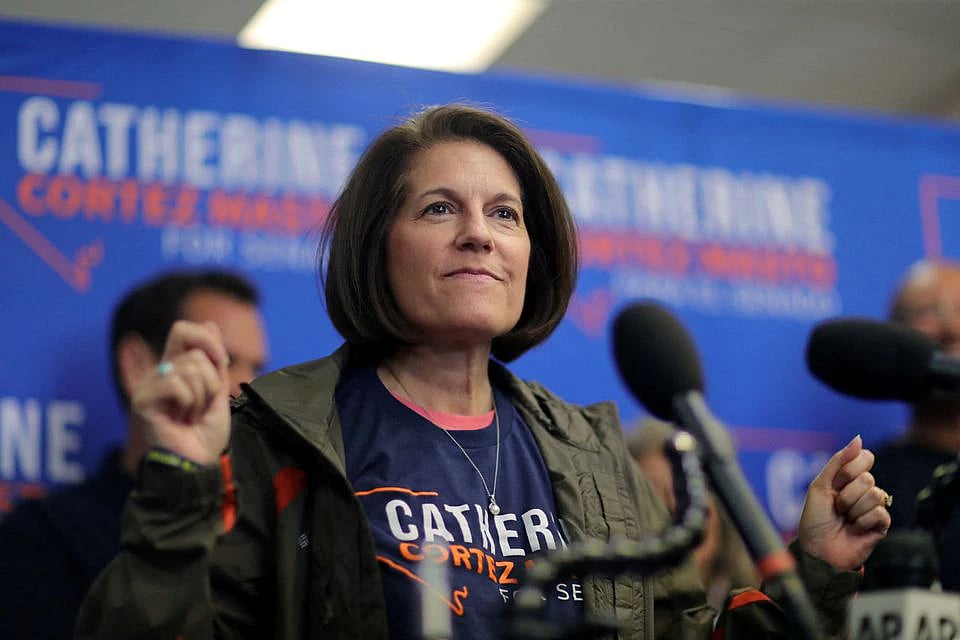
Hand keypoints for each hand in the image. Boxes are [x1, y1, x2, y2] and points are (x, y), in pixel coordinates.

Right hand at [131, 320, 230, 465]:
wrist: (198, 464)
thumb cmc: (205, 434)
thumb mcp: (218, 391)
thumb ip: (214, 360)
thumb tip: (209, 324)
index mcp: (175, 368)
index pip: (183, 330)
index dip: (208, 340)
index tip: (223, 364)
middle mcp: (158, 373)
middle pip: (192, 348)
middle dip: (211, 378)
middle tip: (203, 404)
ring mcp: (148, 386)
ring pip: (190, 367)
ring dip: (202, 396)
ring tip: (191, 415)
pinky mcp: (142, 400)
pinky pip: (176, 383)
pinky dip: (189, 403)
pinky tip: (180, 419)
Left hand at [797, 435, 890, 570]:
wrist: (818, 550)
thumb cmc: (815, 519)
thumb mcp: (820, 485)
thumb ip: (838, 461)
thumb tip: (859, 439)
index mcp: (848, 478)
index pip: (865, 458)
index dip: (850, 468)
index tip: (836, 481)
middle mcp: (863, 491)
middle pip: (868, 478)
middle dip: (847, 494)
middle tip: (837, 507)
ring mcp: (873, 507)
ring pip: (875, 494)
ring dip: (853, 508)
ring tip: (845, 519)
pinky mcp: (881, 525)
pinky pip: (880, 513)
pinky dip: (862, 521)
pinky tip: (855, 529)